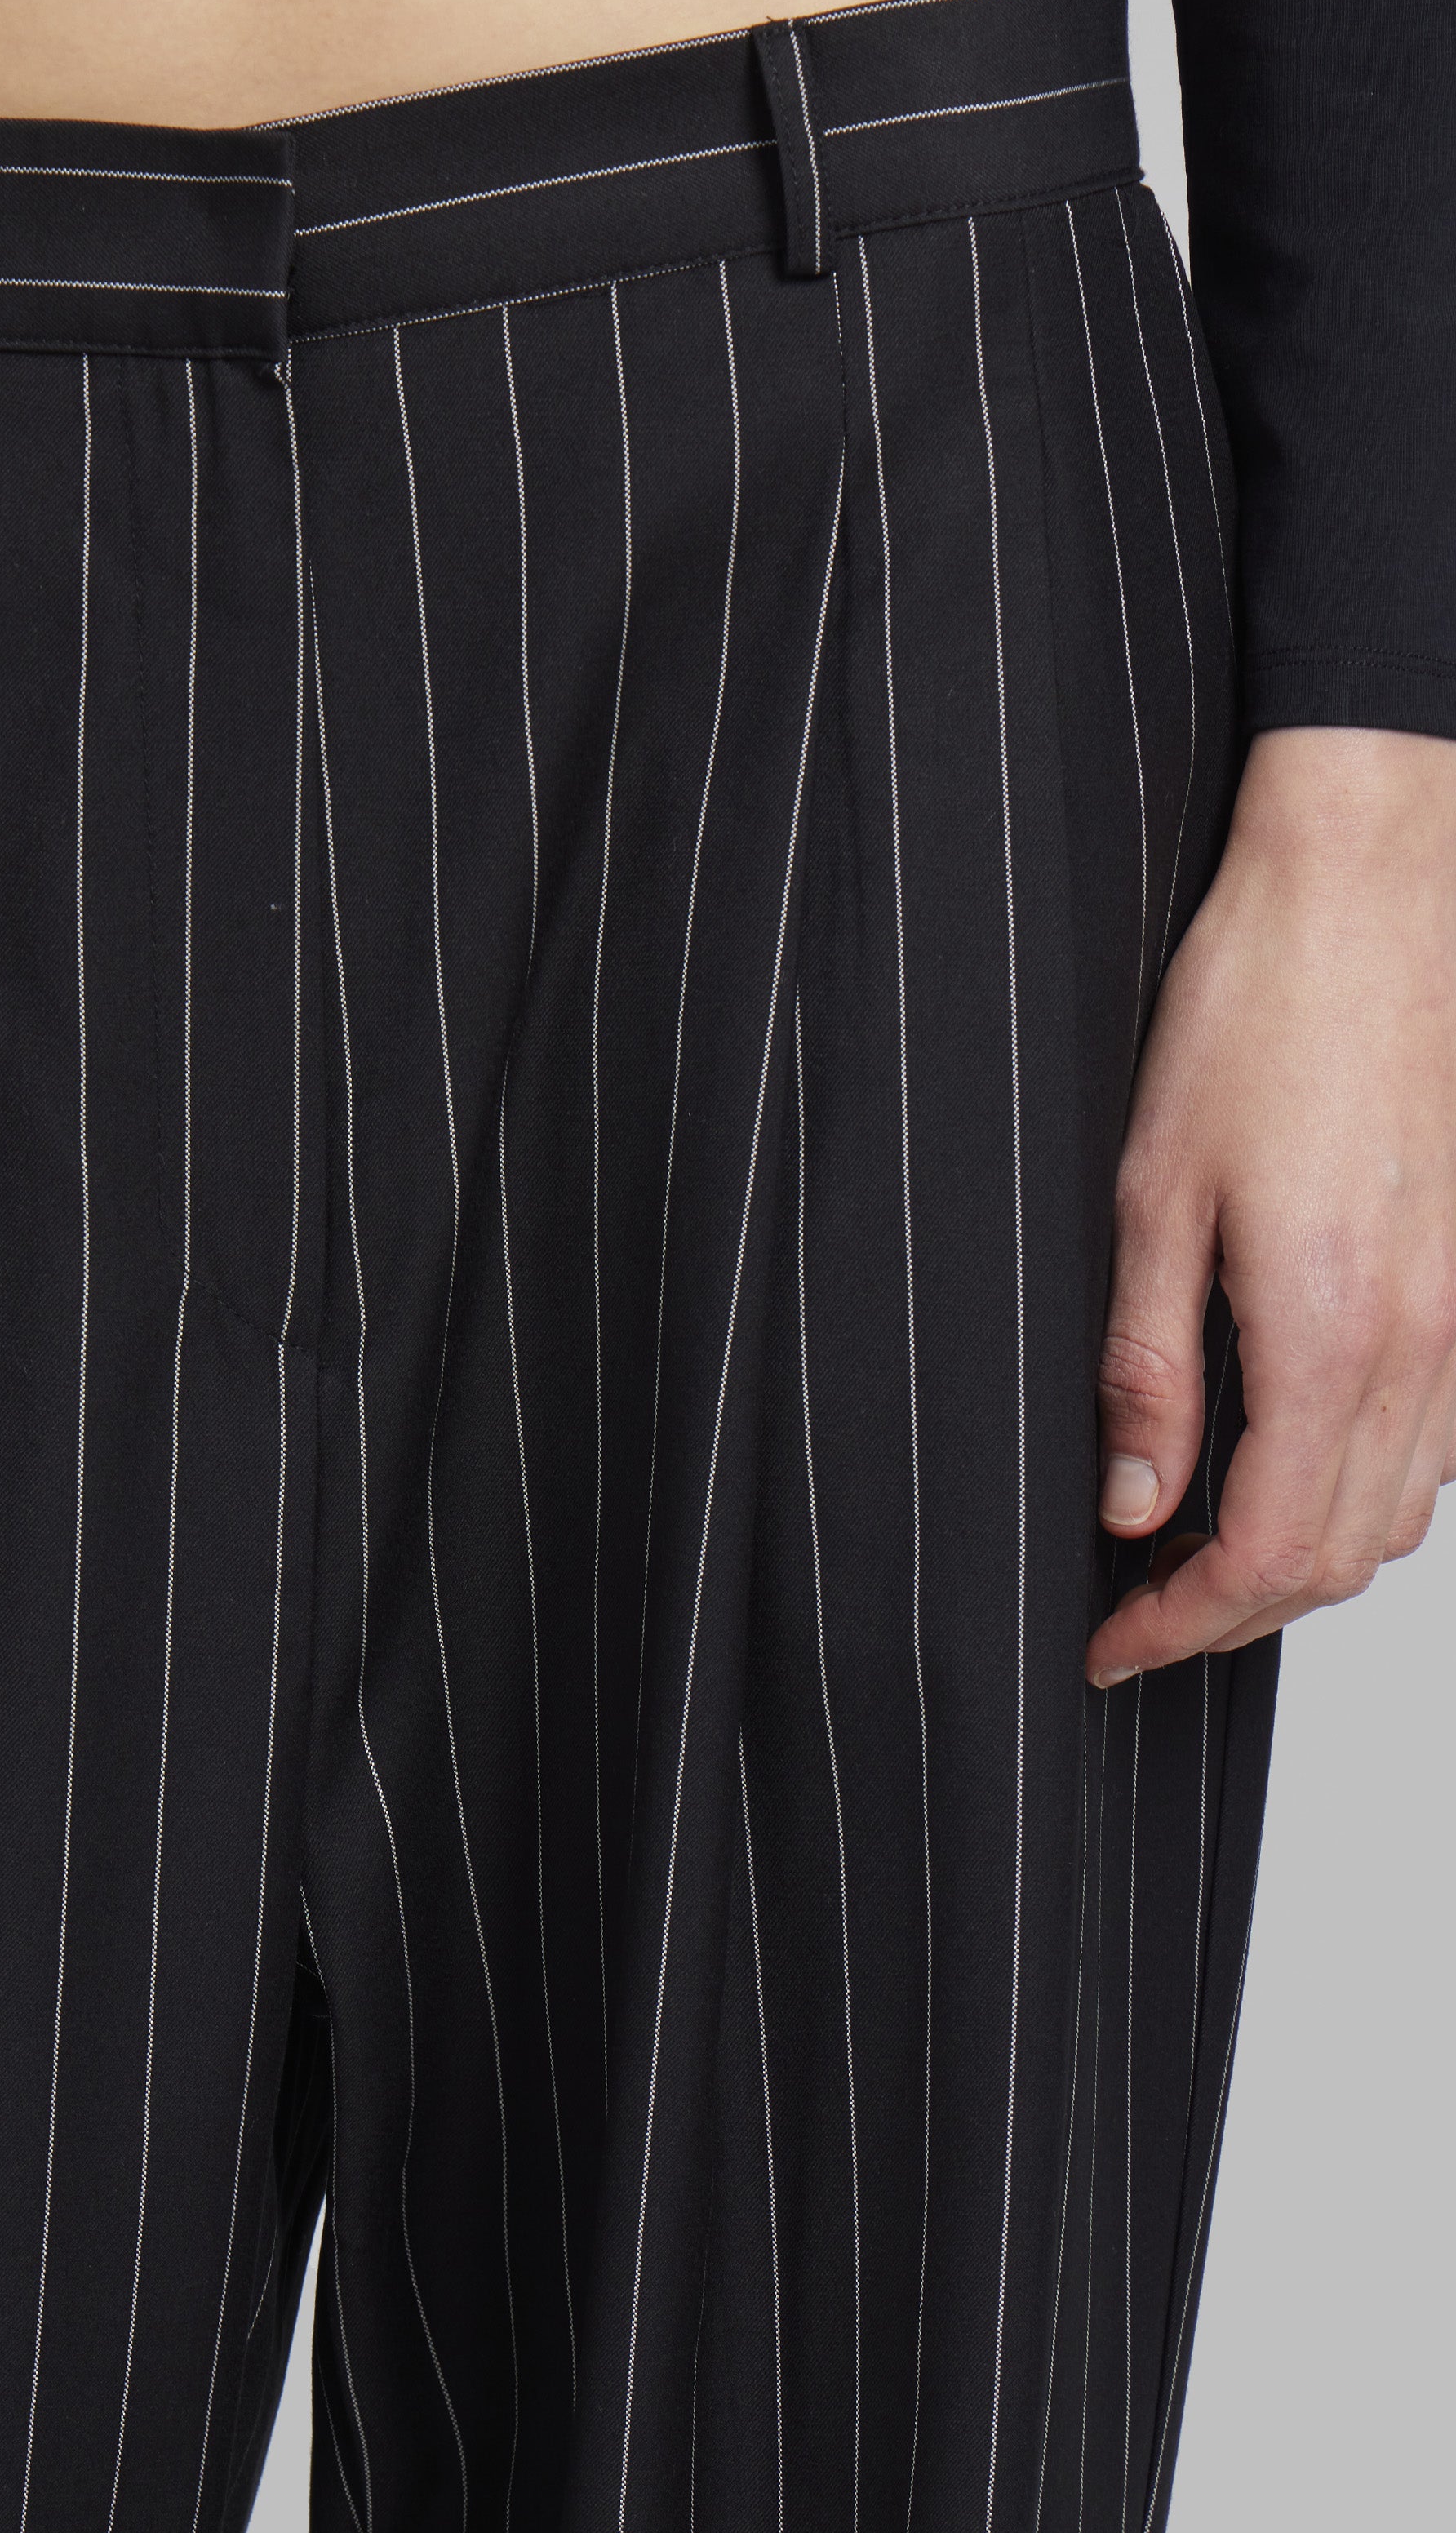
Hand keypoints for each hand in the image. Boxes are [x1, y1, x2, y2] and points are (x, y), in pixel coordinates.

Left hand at [1088, 724, 1455, 1685]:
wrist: (1374, 889)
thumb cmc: (1261, 1008)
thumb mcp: (1151, 1194)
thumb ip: (1146, 1367)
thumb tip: (1131, 1501)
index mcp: (1330, 1329)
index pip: (1264, 1553)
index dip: (1179, 1624)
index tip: (1108, 1643)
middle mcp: (1423, 1341)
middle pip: (1341, 1558)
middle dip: (1233, 1615)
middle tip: (1135, 1618)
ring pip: (1401, 1512)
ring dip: (1303, 1562)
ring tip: (1195, 1559)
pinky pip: (1437, 1442)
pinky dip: (1363, 1491)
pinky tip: (1286, 1469)